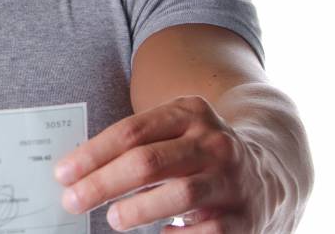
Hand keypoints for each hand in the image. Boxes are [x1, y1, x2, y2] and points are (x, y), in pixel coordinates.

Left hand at [53, 95, 269, 232]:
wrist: (271, 172)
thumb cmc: (200, 155)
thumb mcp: (175, 134)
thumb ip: (135, 145)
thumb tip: (78, 173)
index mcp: (189, 113)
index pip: (131, 131)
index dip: (93, 154)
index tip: (63, 174)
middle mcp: (213, 142)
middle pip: (148, 161)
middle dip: (103, 183)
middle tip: (73, 200)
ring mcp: (231, 179)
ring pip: (178, 194)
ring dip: (138, 210)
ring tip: (113, 219)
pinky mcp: (244, 217)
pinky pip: (204, 231)